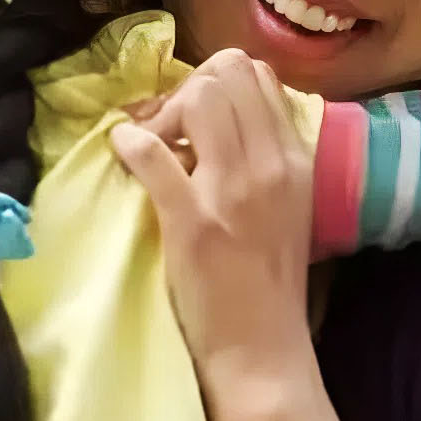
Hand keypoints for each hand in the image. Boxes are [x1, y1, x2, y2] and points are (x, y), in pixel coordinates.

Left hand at [111, 49, 358, 420]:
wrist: (261, 349)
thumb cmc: (267, 280)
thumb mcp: (287, 205)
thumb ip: (265, 156)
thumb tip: (222, 115)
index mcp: (296, 159)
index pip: (256, 74)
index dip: (215, 82)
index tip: (193, 119)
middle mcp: (271, 166)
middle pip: (226, 72)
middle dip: (187, 88)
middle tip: (169, 130)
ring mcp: (233, 191)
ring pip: (198, 96)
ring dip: (162, 111)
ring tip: (153, 147)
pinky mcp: (193, 221)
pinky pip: (154, 155)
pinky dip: (131, 143)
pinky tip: (125, 152)